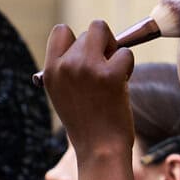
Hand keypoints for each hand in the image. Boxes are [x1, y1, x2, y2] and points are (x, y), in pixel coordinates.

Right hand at [42, 21, 135, 156]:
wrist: (99, 149)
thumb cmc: (87, 123)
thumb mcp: (64, 94)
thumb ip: (69, 69)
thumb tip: (90, 43)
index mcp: (51, 71)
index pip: (61, 31)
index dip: (79, 39)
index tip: (88, 57)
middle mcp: (66, 66)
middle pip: (90, 31)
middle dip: (102, 45)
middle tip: (105, 70)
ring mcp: (87, 68)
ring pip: (105, 33)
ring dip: (115, 51)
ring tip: (112, 77)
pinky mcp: (110, 74)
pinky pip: (126, 52)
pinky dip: (128, 66)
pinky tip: (121, 85)